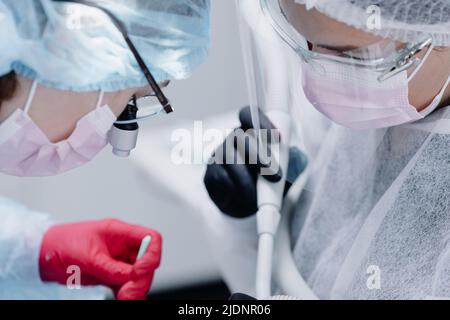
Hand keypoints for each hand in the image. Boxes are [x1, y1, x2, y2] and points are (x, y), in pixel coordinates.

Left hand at [39, 219, 161, 299]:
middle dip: (141, 279)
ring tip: (125, 298)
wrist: (45, 255)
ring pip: (139, 276)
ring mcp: (119, 261)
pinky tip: (123, 298)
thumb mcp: (87, 257)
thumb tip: (132, 277)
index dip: (152, 255)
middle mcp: (123, 246)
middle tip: (129, 294)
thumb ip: (111, 268)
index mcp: (119, 232)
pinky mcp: (112, 275)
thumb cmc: (63, 244)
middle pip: (147, 261)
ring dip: (136, 289)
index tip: (141, 271)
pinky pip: (128, 285)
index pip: (150, 238)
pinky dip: (128, 293)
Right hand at [204, 106, 307, 217]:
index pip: (248, 115)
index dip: (262, 122)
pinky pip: (219, 177)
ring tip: (259, 195)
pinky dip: (233, 189)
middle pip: (239, 137)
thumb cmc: (269, 182)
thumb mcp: (285, 169)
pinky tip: (243, 198)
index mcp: (250, 131)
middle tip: (275, 175)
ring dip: (246, 178)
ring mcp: (218, 156)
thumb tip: (296, 154)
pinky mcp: (210, 175)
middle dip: (259, 155)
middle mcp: (232, 140)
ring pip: (228, 158)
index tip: (278, 138)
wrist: (247, 207)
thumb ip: (290, 159)